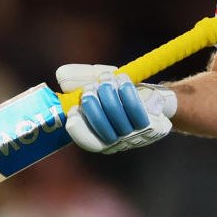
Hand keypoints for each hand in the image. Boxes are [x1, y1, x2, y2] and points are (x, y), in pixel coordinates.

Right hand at [56, 63, 176, 152]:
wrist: (154, 101)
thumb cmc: (120, 95)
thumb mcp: (97, 86)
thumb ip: (78, 79)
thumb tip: (62, 75)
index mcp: (99, 137)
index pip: (87, 141)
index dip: (79, 128)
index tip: (74, 111)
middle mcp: (117, 142)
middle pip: (102, 126)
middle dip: (94, 103)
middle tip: (92, 86)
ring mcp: (135, 135)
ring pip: (118, 115)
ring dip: (109, 92)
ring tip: (108, 77)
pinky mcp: (151, 125)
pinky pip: (136, 109)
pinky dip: (127, 92)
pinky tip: (123, 80)